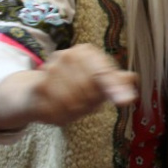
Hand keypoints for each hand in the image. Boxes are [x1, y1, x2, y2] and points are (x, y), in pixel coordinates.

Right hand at [0, 43, 138, 131]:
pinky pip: (59, 109)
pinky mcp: (40, 85)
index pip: (104, 73)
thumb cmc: (74, 86)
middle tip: (85, 103)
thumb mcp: (98, 84)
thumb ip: (116, 83)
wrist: (35, 91)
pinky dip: (62, 115)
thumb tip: (132, 78)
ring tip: (71, 106)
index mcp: (86, 52)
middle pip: (91, 91)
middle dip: (91, 103)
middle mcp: (69, 55)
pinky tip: (58, 109)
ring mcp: (52, 68)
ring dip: (76, 111)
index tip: (126, 101)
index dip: (114, 88)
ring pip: (75, 102)